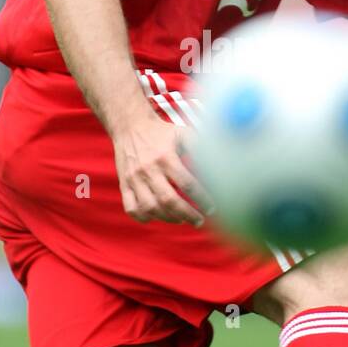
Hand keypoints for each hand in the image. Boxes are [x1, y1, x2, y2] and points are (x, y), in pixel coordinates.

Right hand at [112, 109, 213, 225]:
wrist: (129, 126)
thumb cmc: (161, 132)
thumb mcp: (182, 133)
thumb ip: (200, 147)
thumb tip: (223, 162)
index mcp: (166, 156)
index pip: (187, 184)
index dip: (202, 199)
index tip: (213, 208)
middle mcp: (148, 169)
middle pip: (168, 200)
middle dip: (187, 214)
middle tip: (200, 221)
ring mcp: (134, 179)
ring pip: (150, 208)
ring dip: (169, 218)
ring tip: (182, 219)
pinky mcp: (124, 184)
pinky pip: (132, 209)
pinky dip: (145, 217)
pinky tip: (158, 216)